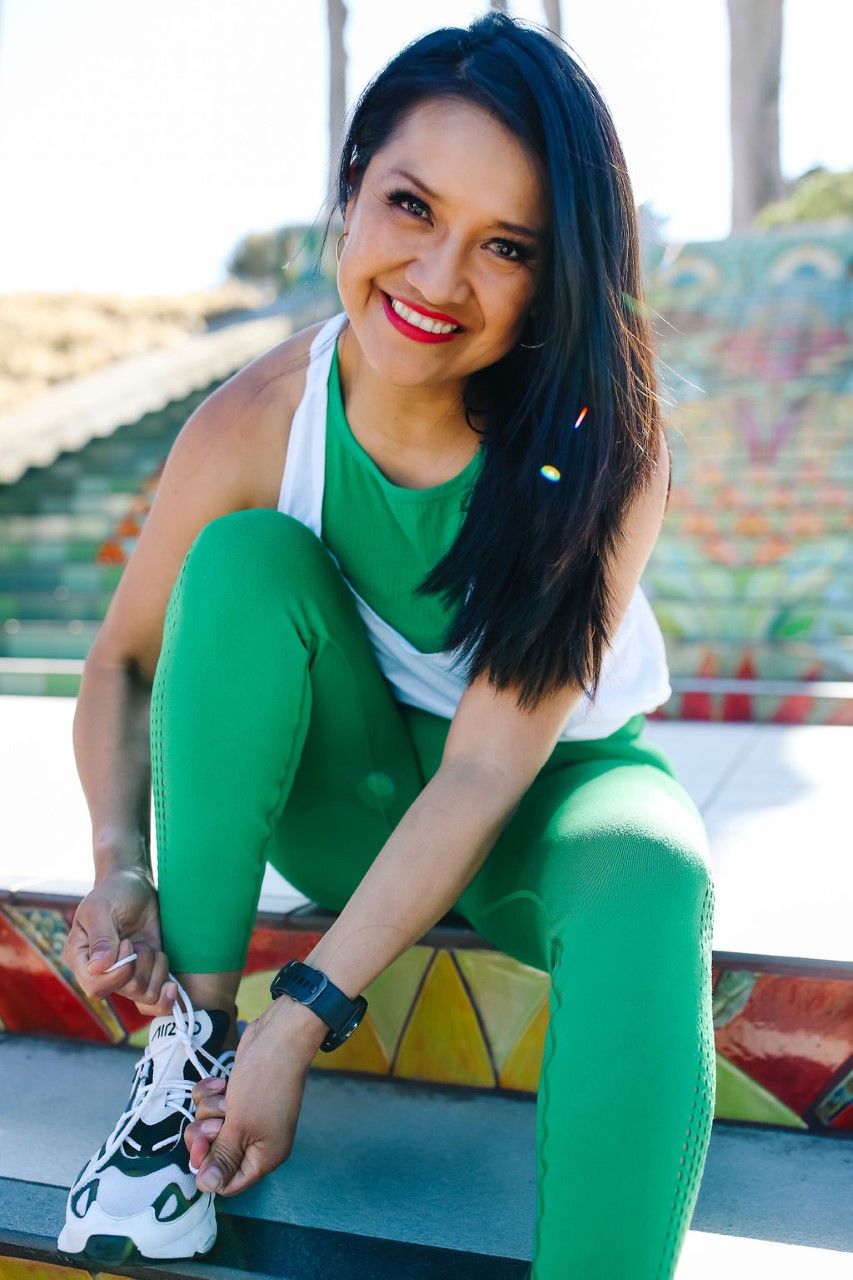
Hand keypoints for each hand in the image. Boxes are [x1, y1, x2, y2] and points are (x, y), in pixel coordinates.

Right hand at [63, 867, 175, 1015]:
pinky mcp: (146, 976)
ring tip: (151, 948)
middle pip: (126, 991)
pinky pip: (156, 1002)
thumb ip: (101, 937)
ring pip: (145, 996)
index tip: (128, 943)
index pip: (95, 986)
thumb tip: (98, 968)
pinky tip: (172, 984)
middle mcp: (100, 974)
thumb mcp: (102, 908)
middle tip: (138, 942)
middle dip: (141, 965)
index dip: (119, 971)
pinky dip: (167, 994)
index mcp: (80, 959)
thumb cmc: (114, 891)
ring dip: (156, 969)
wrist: (135, 884)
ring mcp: (124, 977)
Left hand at [183, 999, 325, 1195]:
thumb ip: (222, 1158)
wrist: (277, 1036)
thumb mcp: (240, 1126)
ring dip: (209, 1109)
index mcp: (264, 1156)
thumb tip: (209, 1188)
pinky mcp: (236, 1095)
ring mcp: (246, 1116)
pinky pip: (210, 1104)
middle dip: (206, 1134)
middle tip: (216, 1119)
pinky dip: (211, 1093)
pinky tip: (222, 1082)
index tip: (202, 1146)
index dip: (209, 1168)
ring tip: (225, 1095)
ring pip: (208, 1126)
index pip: (228, 1182)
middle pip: (214, 1154)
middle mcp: (256, 1139)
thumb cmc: (264, 1083)